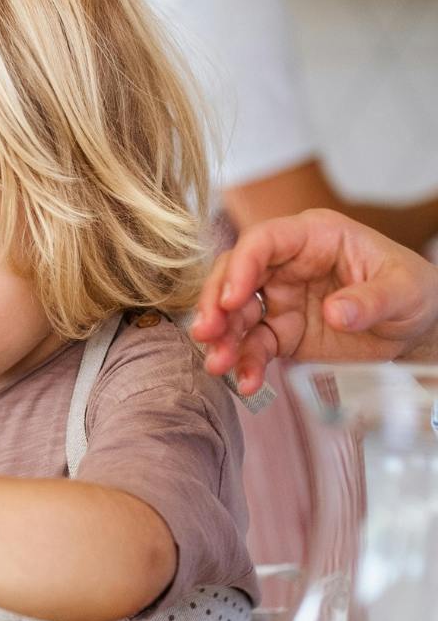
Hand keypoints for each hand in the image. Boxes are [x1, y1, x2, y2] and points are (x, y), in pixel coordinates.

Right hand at [191, 209, 437, 393]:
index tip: (231, 299)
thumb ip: (372, 299)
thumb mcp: (406, 290)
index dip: (241, 267)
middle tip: (207, 333)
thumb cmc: (412, 292)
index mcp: (313, 237)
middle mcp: (286, 265)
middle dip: (214, 304)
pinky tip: (247, 383)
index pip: (263, 241)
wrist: (415, 331)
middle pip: (233, 275)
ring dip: (222, 339)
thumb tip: (336, 312)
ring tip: (218, 365)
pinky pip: (253, 347)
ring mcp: (278, 299)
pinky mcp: (279, 332)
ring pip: (234, 314)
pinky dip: (246, 365)